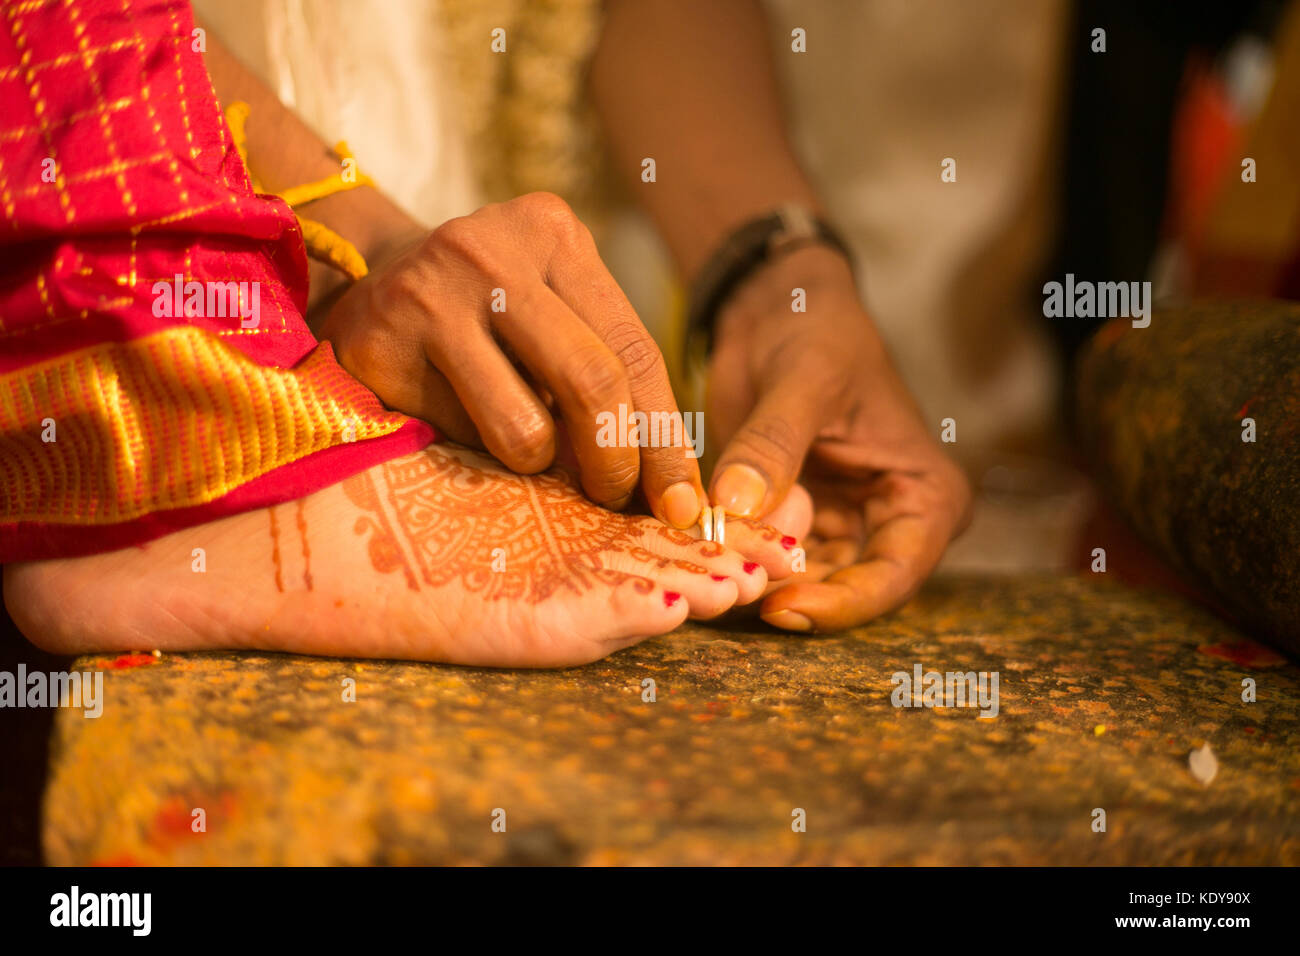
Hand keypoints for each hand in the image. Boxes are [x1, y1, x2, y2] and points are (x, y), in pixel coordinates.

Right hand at [315, 192, 706, 527]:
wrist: (360, 287)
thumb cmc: (482, 321)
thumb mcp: (549, 322)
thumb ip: (604, 380)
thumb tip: (670, 486)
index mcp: (554, 236)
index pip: (635, 350)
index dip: (666, 438)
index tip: (685, 504)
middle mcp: (496, 249)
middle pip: (594, 382)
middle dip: (618, 464)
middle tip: (615, 501)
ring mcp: (433, 289)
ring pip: (527, 426)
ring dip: (537, 464)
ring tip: (523, 450)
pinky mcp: (382, 340)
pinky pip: (460, 436)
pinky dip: (474, 450)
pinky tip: (454, 420)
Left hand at [706, 245, 971, 630]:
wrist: (777, 306)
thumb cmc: (816, 329)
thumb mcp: (803, 380)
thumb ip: (773, 444)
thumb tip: (738, 507)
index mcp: (926, 496)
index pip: (895, 575)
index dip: (842, 603)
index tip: (782, 605)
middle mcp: (889, 523)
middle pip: (845, 590)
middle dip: (787, 596)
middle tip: (725, 593)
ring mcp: (838, 527)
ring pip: (800, 582)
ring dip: (754, 581)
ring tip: (704, 576)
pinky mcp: (790, 522)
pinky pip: (764, 557)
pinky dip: (733, 559)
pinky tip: (695, 556)